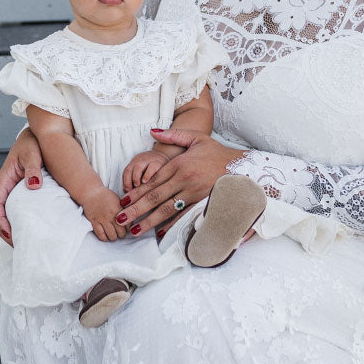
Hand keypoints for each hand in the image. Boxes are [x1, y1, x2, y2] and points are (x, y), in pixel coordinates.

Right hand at [0, 127, 43, 244]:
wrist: (36, 137)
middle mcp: (5, 189)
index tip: (10, 235)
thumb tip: (33, 185)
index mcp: (3, 182)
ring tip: (24, 242)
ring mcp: (11, 192)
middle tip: (19, 245)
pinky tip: (31, 228)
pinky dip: (20, 221)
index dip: (1, 223)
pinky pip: (16, 210)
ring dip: (12, 228)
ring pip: (7, 214)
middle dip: (5, 232)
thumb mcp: (32, 154)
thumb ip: (33, 169)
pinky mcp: (20, 193)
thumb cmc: (32, 144)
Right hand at [81, 187, 128, 242]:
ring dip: (114, 237)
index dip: (129, 228)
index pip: (128, 225)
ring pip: (112, 236)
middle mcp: (111, 215)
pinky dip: (105, 238)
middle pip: (121, 233)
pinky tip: (106, 236)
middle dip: (122, 234)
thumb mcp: (119, 201)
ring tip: (114, 234)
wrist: (91, 192)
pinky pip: (101, 235)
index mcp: (118, 209)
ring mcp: (102, 219)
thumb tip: (131, 221)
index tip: (127, 228)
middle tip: (121, 232)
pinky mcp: (94, 222)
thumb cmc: (106, 196)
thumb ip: (124, 211)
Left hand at [116, 128, 240, 237]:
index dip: (136, 192)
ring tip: (135, 230)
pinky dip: (171, 225)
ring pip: (167, 209)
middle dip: (136, 210)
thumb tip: (152, 131)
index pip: (152, 181)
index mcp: (180, 164)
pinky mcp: (203, 202)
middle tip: (120, 219)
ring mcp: (194, 193)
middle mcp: (184, 180)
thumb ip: (173, 135)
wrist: (243, 166)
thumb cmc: (217, 152)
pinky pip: (184, 215)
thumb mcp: (196, 138)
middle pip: (155, 197)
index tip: (123, 201)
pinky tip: (160, 232)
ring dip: (149, 220)